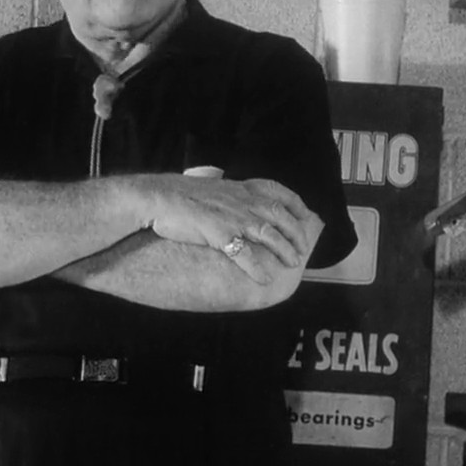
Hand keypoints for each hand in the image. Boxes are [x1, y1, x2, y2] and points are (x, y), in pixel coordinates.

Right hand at [135, 175, 321, 279]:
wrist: (159, 198)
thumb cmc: (181, 194)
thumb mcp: (213, 187)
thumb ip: (230, 195)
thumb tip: (237, 201)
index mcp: (241, 189)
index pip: (279, 192)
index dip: (296, 205)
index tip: (306, 215)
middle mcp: (242, 201)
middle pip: (280, 216)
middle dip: (296, 233)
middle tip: (303, 248)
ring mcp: (233, 217)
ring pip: (269, 235)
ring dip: (284, 250)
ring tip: (293, 263)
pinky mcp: (220, 234)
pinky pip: (245, 254)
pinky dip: (258, 267)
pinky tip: (265, 278)